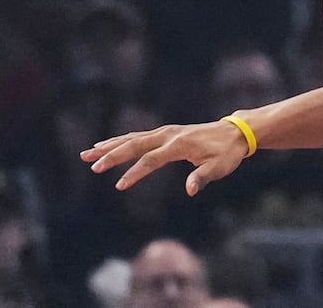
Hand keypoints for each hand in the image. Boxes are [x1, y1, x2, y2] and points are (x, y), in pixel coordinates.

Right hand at [79, 119, 251, 197]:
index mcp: (180, 144)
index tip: (119, 186)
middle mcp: (169, 135)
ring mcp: (166, 132)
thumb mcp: (219, 168)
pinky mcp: (165, 133)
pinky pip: (138, 136)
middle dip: (112, 155)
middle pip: (135, 144)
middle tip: (92, 165)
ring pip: (132, 138)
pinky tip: (107, 146)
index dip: (135, 173)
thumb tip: (191, 191)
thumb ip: (202, 178)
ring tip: (88, 153)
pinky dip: (121, 140)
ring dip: (110, 145)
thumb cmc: (227, 153)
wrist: (234, 133)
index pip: (151, 160)